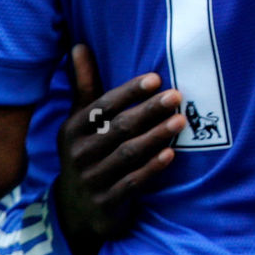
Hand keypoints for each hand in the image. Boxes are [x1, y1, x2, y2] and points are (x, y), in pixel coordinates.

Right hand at [55, 44, 184, 254]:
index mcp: (73, 129)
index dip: (129, 92)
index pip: (103, 106)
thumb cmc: (86, 152)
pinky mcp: (107, 201)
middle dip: (149, 110)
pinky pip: (132, 183)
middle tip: (177, 96)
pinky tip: (171, 155)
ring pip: (127, 154)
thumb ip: (85, 85)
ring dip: (155, 136)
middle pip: (119, 127)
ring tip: (181, 121)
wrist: (75, 209)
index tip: (155, 78)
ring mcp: (92, 178)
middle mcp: (79, 152)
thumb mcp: (80, 121)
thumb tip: (79, 45)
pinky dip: (151, 168)